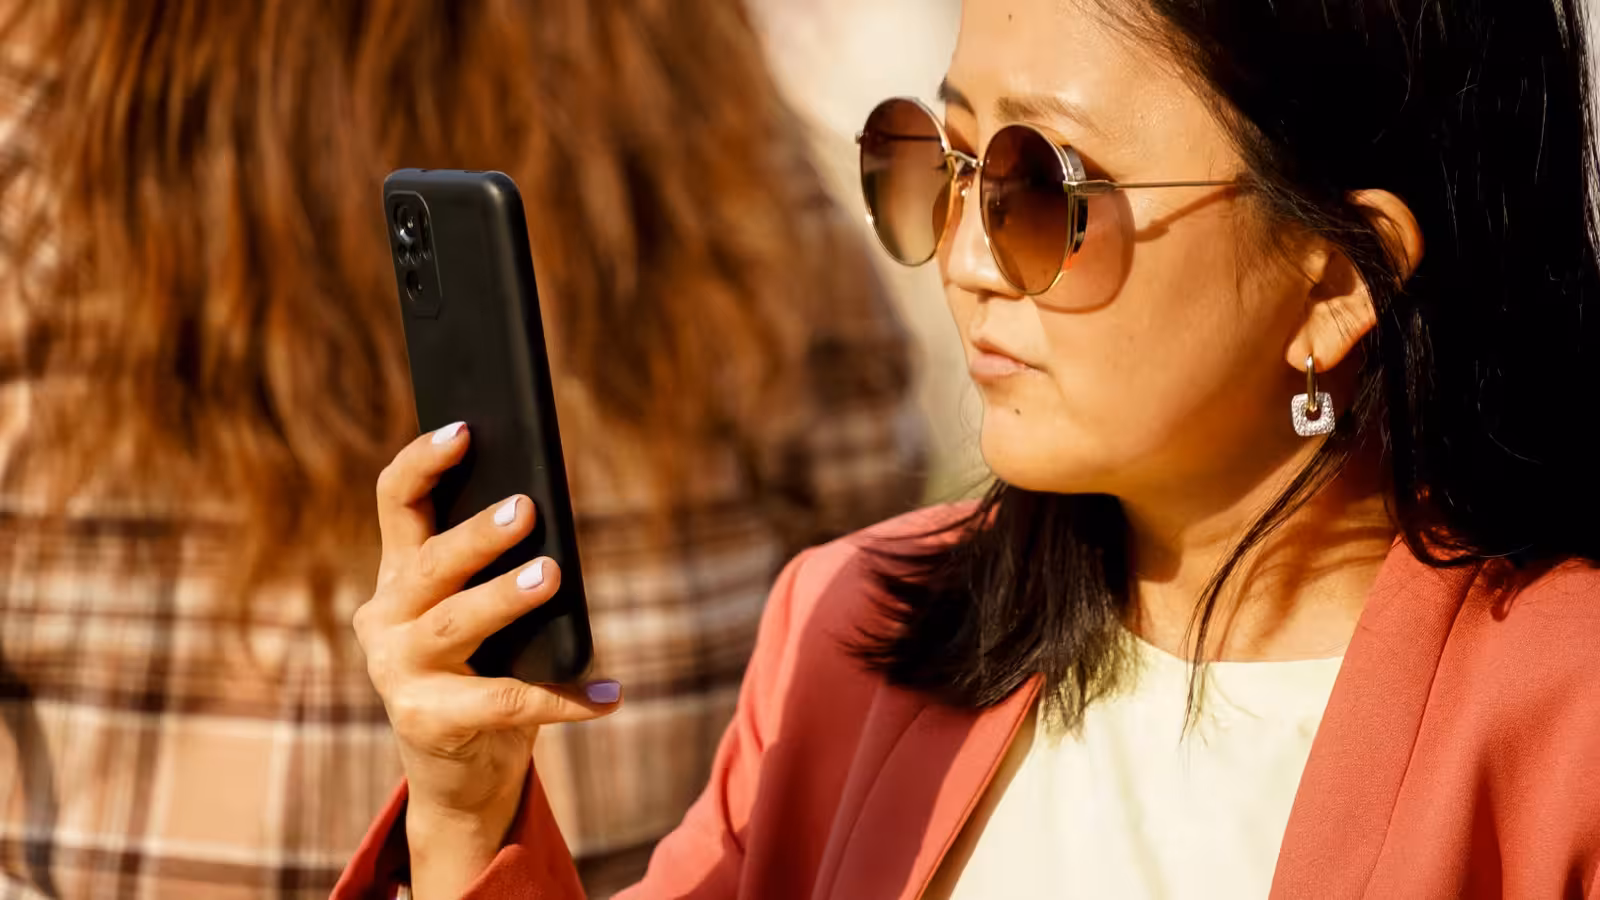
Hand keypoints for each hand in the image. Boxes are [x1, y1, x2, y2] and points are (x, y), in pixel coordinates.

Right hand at [353, 422, 619, 896]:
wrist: (458, 771)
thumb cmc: (483, 668)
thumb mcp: (484, 612)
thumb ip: (499, 569)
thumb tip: (550, 515)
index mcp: (399, 574)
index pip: (396, 501)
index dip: (424, 461)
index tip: (465, 429)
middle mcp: (386, 617)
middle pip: (431, 562)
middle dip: (478, 534)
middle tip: (528, 508)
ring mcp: (398, 671)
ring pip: (456, 623)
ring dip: (506, 596)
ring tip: (552, 575)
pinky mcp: (425, 722)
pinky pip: (505, 702)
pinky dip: (564, 699)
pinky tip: (608, 694)